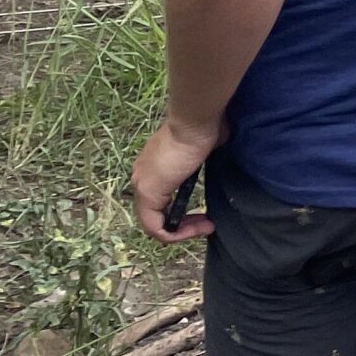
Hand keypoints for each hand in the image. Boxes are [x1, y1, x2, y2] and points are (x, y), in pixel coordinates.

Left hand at [132, 116, 222, 244]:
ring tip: (205, 228)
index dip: (180, 214)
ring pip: (153, 223)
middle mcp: (141, 177)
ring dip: (180, 231)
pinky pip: (155, 226)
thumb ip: (201, 159)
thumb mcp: (204, 148)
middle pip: (154, 215)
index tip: (205, 214)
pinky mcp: (148, 192)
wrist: (195, 121)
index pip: (158, 201)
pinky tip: (197, 228)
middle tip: (207, 224)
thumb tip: (214, 156)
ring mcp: (142, 185)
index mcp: (152, 167)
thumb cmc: (204, 128)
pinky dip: (175, 234)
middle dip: (182, 225)